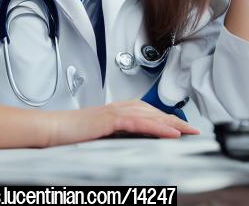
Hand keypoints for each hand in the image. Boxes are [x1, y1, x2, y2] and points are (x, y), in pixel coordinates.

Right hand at [42, 100, 199, 146]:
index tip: (187, 129)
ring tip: (190, 132)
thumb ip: (122, 135)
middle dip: (179, 122)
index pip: (154, 114)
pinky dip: (158, 128)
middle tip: (195, 131)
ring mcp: (118, 112)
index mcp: (123, 109)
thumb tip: (140, 142)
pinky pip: (141, 124)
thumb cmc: (74, 133)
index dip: (172, 121)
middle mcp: (123, 107)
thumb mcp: (104, 134)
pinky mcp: (111, 120)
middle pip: (158, 114)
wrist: (53, 129)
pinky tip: (171, 134)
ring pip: (153, 117)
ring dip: (174, 125)